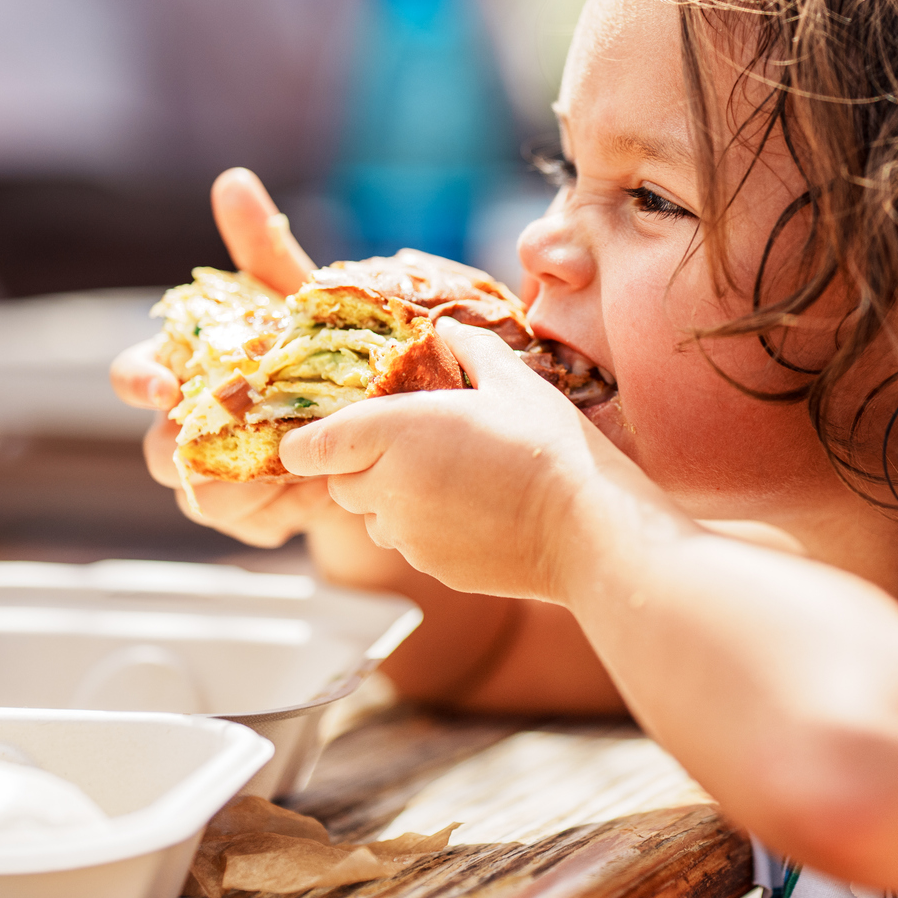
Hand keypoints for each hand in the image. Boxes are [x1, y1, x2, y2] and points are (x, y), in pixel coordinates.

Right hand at [110, 166, 348, 548]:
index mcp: (188, 367)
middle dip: (188, 441)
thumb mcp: (302, 300)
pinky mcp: (246, 514)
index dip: (141, 380)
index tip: (166, 385)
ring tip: (298, 455)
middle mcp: (186, 423)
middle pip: (154, 444)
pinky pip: (241, 517)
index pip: (134, 374)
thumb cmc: (325, 352)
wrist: (380, 425)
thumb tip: (232, 181)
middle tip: (236, 434)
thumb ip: (263, 252)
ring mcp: (211, 473)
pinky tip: (313, 485)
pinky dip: (275, 502)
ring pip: (194, 487)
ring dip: (243, 473)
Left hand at [284, 319, 639, 601]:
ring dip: (394, 497)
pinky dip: (427, 526)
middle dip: (363, 464)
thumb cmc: (550, 446)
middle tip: (414, 441)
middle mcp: (386, 489)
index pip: (310, 447)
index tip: (325, 432)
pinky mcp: (432, 567)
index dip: (310, 441)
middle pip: (341, 482)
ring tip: (452, 476)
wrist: (586, 527)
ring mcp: (407, 536)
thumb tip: (448, 330)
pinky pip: (410, 543)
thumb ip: (469, 349)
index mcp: (392, 433)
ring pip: (375, 516)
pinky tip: (476, 509)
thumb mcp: (513, 380)